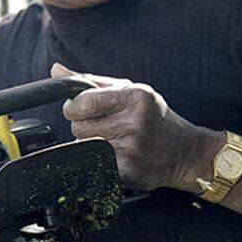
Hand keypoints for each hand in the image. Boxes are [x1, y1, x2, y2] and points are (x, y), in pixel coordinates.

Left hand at [51, 63, 212, 191]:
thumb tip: (55, 70)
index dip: (73, 107)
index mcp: (135, 97)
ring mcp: (131, 149)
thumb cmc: (154, 117)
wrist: (186, 153)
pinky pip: (94, 164)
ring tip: (113, 139)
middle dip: (84, 125)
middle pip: (77, 127)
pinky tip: (118, 154)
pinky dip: (99, 160)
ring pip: (83, 146)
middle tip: (105, 125)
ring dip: (91, 143)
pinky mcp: (127, 171)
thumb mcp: (129, 90)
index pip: (82, 103)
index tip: (80, 108)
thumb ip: (90, 81)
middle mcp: (134, 122)